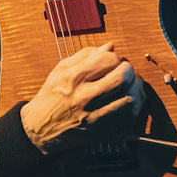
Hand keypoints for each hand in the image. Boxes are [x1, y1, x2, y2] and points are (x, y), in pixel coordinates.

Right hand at [20, 43, 145, 153]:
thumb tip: (110, 46)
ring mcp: (94, 115)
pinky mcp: (101, 130)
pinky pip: (129, 115)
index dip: (115, 57)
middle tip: (125, 70)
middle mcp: (84, 96)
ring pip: (130, 97)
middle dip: (129, 70)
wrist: (41, 128)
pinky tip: (129, 98)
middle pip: (122, 77)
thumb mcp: (61, 69)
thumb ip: (86, 55)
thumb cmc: (52, 95)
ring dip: (135, 87)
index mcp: (73, 78)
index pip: (108, 60)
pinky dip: (135, 104)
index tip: (113, 61)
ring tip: (130, 83)